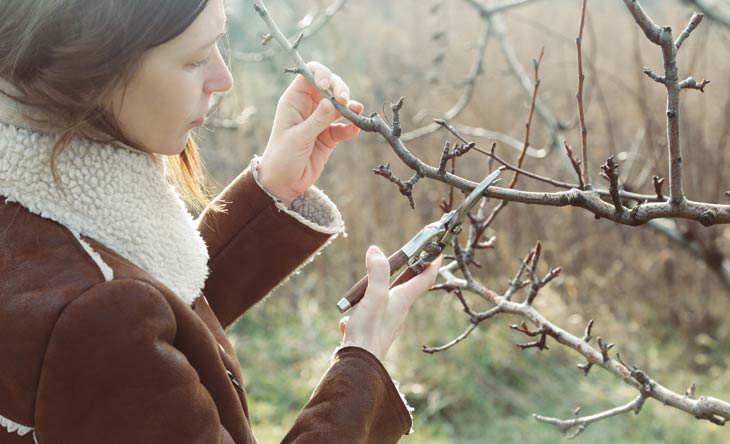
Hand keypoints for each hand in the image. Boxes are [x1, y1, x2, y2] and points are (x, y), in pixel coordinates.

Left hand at [258, 61, 363, 204]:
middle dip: (340, 90)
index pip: (310, 74)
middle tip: (346, 101)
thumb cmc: (282, 157)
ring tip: (356, 111)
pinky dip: (351, 126)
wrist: (283, 183)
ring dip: (350, 107)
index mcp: (294, 100)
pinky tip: (354, 129)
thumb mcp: (298, 138)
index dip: (322, 74)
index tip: (327, 86)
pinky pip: (344, 126)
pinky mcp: (329, 136)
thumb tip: (332, 102)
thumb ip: (316, 120)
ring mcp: (320, 121)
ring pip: (339, 105)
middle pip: (330, 86)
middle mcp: (308, 106)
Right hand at [339, 246, 442, 360]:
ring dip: (374, 293)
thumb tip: (376, 251)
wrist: (359, 364)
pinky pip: (367, 316)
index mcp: (403, 300)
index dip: (433, 263)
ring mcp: (387, 322)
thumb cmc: (369, 330)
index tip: (439, 250)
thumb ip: (377, 273)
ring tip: (360, 295)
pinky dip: (358, 314)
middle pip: (407, 287)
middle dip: (406, 272)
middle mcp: (399, 311)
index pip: (425, 279)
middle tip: (402, 258)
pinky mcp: (374, 331)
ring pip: (384, 301)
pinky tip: (347, 322)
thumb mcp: (374, 296)